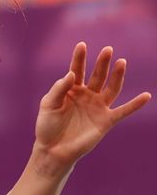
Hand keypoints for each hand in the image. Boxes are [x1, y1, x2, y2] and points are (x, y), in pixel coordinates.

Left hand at [34, 43, 150, 169]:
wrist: (54, 150)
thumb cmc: (47, 126)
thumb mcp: (48, 104)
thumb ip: (59, 89)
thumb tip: (71, 74)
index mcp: (70, 90)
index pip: (76, 70)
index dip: (79, 58)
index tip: (82, 44)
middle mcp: (86, 95)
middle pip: (96, 76)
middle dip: (102, 63)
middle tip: (108, 50)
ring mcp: (97, 107)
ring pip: (111, 88)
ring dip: (117, 76)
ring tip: (122, 61)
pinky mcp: (106, 121)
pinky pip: (123, 111)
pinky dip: (135, 104)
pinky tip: (146, 96)